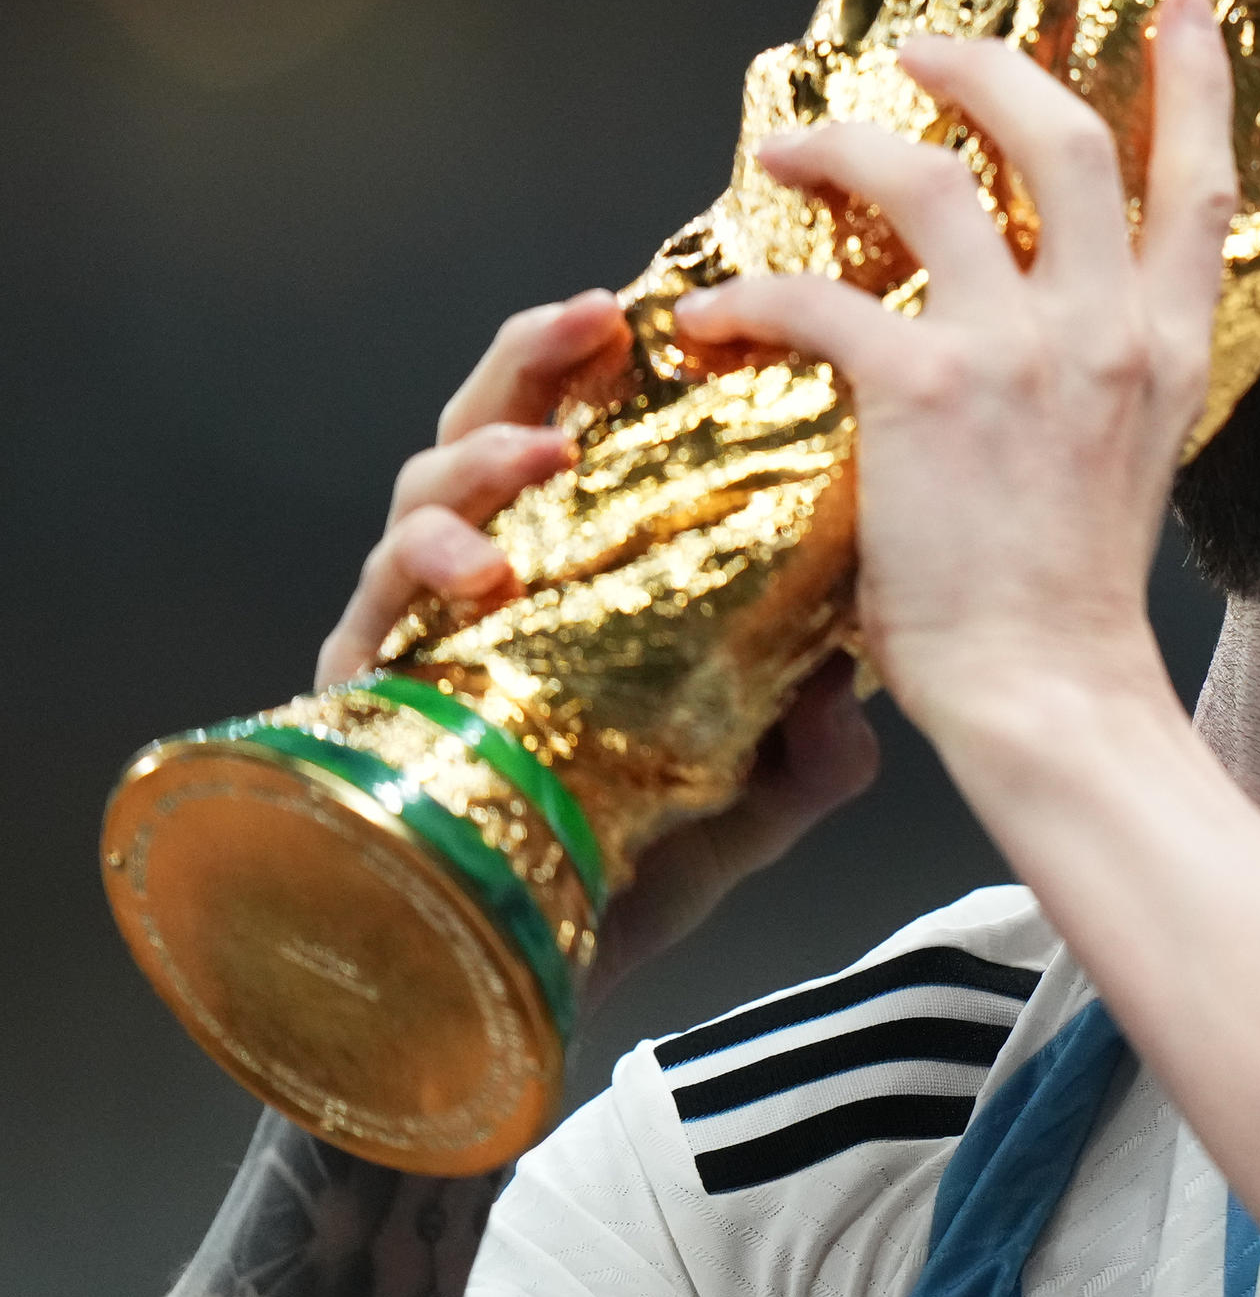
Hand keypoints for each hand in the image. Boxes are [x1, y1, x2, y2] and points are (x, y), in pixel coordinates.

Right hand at [317, 289, 880, 1006]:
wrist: (544, 991)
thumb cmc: (641, 874)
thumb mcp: (763, 803)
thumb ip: (816, 750)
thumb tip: (854, 700)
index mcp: (595, 571)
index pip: (605, 438)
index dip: (625, 365)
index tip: (676, 305)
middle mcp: (508, 578)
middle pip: (505, 424)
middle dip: (537, 358)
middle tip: (592, 318)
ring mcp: (429, 627)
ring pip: (425, 488)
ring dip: (479, 456)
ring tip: (541, 458)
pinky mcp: (369, 690)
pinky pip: (373, 603)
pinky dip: (420, 566)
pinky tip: (474, 571)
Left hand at [674, 0, 1238, 739]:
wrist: (1047, 689)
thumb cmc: (1070, 599)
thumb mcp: (1136, 461)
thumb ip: (1110, 373)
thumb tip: (1056, 323)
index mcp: (1171, 347)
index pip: (1203, 184)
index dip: (1194, 81)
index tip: (1184, 4)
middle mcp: (1108, 329)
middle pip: (1064, 136)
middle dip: (988, 67)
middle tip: (926, 49)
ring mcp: (1023, 353)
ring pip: (932, 176)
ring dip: (846, 142)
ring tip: (790, 149)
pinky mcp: (926, 393)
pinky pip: (819, 297)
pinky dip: (750, 297)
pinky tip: (713, 317)